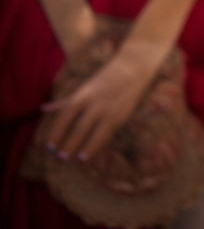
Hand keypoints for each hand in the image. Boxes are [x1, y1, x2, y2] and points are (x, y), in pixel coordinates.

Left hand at [37, 40, 167, 162]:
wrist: (133, 68)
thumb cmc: (106, 78)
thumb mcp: (84, 87)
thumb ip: (65, 100)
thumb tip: (44, 109)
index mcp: (81, 95)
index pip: (63, 118)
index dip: (54, 134)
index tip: (47, 147)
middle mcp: (92, 103)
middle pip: (75, 129)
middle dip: (65, 145)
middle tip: (57, 158)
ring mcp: (106, 110)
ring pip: (89, 133)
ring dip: (79, 149)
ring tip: (72, 161)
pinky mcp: (119, 116)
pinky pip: (103, 135)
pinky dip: (94, 147)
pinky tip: (87, 156)